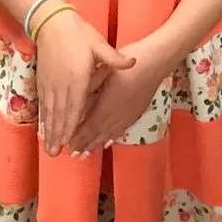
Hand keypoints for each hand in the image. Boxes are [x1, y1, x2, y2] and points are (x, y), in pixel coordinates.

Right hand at [32, 10, 130, 156]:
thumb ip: (114, 58)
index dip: (71, 125)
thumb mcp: (98, 43)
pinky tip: (43, 128)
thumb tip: (133, 62)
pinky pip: (43, 104)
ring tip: (48, 147)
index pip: (75, 106)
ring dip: (49, 131)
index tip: (69, 141)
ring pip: (49, 112)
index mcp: (78, 78)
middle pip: (59, 115)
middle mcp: (61, 85)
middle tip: (55, 154)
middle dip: (57, 135)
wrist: (51, 22)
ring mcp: (50, 83)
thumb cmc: (78, 33)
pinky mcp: (43, 80)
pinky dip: (43, 118)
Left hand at [67, 34, 171, 153]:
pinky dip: (110, 138)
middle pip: (97, 136)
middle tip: (74, 156)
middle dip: (84, 146)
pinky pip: (120, 131)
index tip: (68, 148)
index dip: (77, 139)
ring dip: (96, 145)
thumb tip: (74, 101)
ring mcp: (126, 118)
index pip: (87, 129)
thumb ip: (87, 89)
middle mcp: (115, 118)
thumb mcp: (100, 73)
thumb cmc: (125, 66)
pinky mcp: (135, 115)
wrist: (154, 64)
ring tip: (86, 154)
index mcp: (104, 108)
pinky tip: (107, 142)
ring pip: (108, 135)